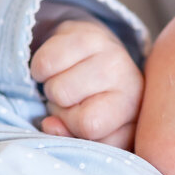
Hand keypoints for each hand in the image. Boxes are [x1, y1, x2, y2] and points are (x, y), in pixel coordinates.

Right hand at [31, 16, 143, 148]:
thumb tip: (51, 126)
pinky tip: (59, 69)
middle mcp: (127, 76)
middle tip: (72, 100)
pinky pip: (45, 60)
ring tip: (68, 84)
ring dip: (51, 87)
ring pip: (53, 81)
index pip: (89, 124)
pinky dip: (41, 70)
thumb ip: (77, 141)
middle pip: (64, 97)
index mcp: (133, 108)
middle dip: (59, 105)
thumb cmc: (99, 107)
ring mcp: (109, 50)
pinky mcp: (87, 33)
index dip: (72, 126)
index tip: (78, 120)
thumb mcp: (98, 135)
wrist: (104, 64)